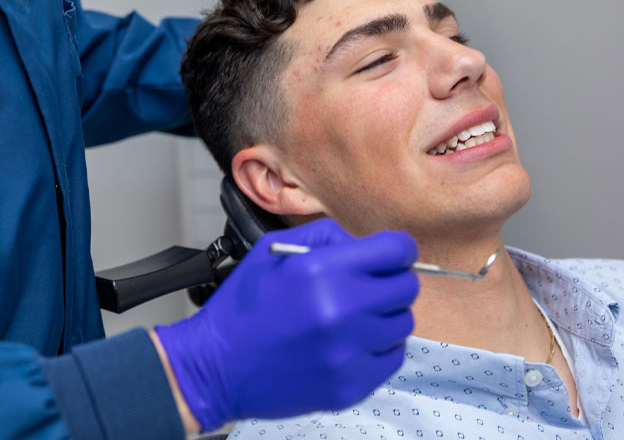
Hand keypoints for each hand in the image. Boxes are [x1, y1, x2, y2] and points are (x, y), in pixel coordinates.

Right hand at [155, 218, 418, 430]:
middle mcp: (341, 310)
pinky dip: (377, 347)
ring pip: (402, 323)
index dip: (397, 248)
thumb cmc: (243, 308)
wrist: (217, 366)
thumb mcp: (274, 250)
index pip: (397, 250)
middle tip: (367, 286)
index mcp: (321, 270)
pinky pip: (392, 357)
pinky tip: (348, 343)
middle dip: (391, 280)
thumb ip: (326, 236)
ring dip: (383, 315)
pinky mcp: (351, 386)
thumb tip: (366, 244)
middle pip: (407, 286)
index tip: (391, 254)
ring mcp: (348, 352)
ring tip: (351, 317)